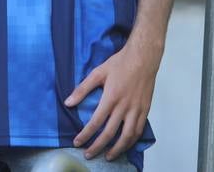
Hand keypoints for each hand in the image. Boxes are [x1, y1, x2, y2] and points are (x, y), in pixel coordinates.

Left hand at [65, 41, 160, 159]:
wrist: (143, 57)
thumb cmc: (120, 63)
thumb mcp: (98, 72)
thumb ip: (82, 89)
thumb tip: (68, 103)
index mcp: (111, 97)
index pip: (96, 122)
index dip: (86, 135)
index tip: (77, 142)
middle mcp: (124, 107)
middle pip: (110, 133)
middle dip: (98, 147)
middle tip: (88, 155)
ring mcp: (136, 109)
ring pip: (127, 136)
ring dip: (117, 149)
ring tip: (108, 156)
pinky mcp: (145, 110)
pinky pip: (139, 130)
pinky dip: (131, 141)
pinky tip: (125, 145)